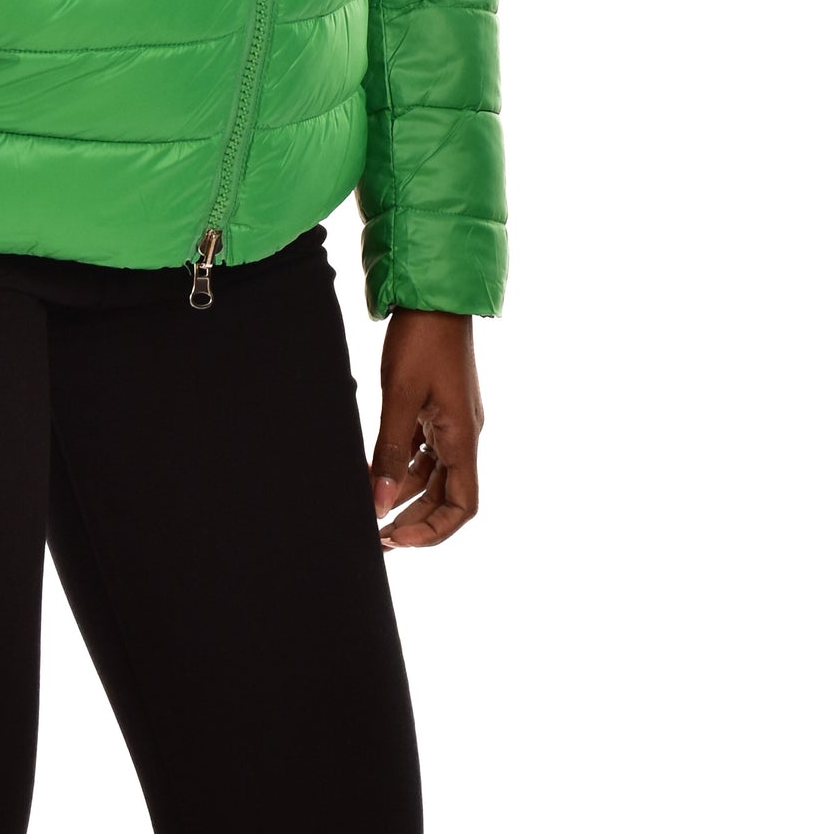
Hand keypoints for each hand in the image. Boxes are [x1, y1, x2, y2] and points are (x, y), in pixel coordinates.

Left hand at [369, 308, 483, 550]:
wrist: (432, 295)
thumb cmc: (422, 339)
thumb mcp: (400, 396)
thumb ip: (389, 453)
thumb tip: (378, 504)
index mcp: (463, 437)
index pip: (463, 506)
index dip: (434, 531)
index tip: (397, 539)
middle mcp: (462, 435)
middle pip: (446, 496)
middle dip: (414, 520)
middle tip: (377, 536)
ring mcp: (450, 422)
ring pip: (431, 475)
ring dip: (404, 495)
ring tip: (370, 509)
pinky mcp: (436, 408)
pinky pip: (422, 451)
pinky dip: (401, 467)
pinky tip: (374, 474)